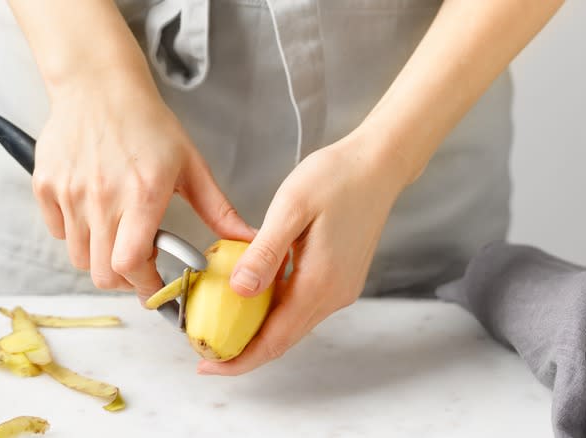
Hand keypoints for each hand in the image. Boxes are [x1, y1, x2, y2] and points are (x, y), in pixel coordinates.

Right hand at [32, 70, 252, 299]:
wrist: (99, 86)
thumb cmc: (148, 124)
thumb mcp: (191, 166)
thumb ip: (219, 210)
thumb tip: (248, 240)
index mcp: (142, 194)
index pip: (131, 265)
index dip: (145, 286)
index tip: (157, 288)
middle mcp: (102, 197)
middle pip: (102, 273)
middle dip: (124, 279)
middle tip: (139, 264)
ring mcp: (69, 192)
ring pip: (78, 257)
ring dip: (100, 257)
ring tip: (118, 233)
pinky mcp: (46, 186)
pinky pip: (58, 232)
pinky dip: (75, 234)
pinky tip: (95, 213)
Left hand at [197, 130, 411, 374]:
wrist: (379, 164)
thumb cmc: (336, 177)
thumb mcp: (291, 208)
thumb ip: (265, 252)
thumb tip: (239, 291)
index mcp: (320, 283)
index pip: (275, 339)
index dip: (239, 359)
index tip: (207, 366)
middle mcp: (334, 294)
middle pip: (284, 339)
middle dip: (244, 352)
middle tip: (206, 351)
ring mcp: (341, 288)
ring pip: (293, 323)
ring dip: (259, 332)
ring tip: (222, 326)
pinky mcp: (341, 277)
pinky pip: (303, 305)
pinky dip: (275, 311)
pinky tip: (253, 297)